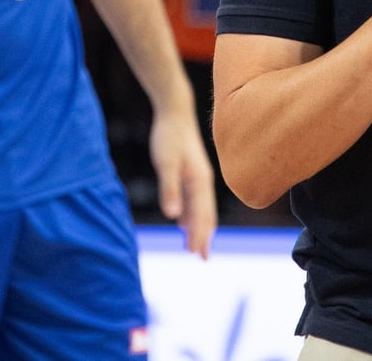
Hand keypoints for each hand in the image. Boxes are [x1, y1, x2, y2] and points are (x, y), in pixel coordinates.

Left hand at [148, 107, 216, 259]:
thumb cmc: (169, 137)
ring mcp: (198, 177)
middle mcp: (203, 181)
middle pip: (206, 214)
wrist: (174, 112)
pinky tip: (182, 222)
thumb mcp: (166, 164)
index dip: (200, 235)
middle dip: (204, 236)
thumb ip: (169, 189)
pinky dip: (191, 214)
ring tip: (195, 246)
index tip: (198, 255)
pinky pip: (193, 199)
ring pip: (201, 208)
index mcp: (200, 182)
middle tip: (203, 258)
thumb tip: (172, 217)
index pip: (201, 215)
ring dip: (198, 227)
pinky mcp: (190, 172)